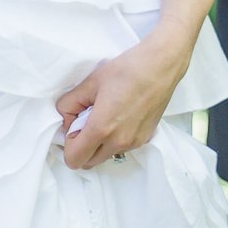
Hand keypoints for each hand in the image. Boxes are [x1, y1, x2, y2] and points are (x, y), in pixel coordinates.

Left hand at [54, 34, 192, 170]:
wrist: (161, 66)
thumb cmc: (127, 70)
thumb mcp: (90, 82)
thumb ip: (69, 103)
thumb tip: (66, 116)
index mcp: (101, 129)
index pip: (74, 159)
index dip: (68, 144)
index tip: (74, 125)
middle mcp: (118, 142)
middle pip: (88, 162)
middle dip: (82, 147)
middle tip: (86, 121)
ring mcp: (134, 142)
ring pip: (106, 155)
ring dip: (99, 144)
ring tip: (106, 115)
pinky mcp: (146, 138)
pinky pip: (122, 148)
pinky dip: (115, 139)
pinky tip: (121, 115)